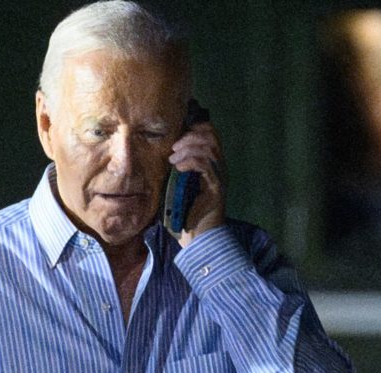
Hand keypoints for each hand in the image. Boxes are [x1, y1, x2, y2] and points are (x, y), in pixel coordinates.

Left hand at [168, 121, 225, 246]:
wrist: (197, 237)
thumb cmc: (185, 212)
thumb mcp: (176, 183)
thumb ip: (175, 166)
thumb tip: (161, 151)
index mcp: (211, 163)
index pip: (210, 133)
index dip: (195, 127)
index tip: (177, 134)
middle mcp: (219, 167)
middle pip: (212, 136)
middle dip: (190, 136)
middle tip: (173, 149)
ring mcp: (220, 176)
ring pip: (210, 148)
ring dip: (188, 148)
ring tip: (173, 160)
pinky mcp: (217, 187)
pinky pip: (206, 165)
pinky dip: (190, 162)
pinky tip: (178, 168)